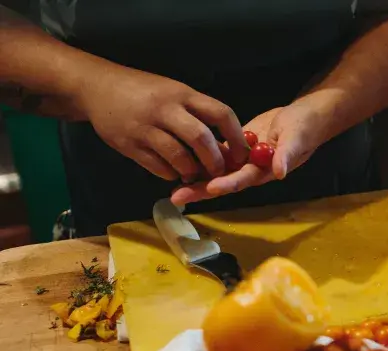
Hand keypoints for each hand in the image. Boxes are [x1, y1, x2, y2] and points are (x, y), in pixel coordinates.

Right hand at [77, 64, 248, 181]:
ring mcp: (145, 127)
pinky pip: (158, 167)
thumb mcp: (174, 93)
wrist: (95, 87)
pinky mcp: (129, 144)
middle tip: (218, 172)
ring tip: (193, 174)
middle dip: (215, 161)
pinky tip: (172, 172)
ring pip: (179, 157)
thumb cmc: (144, 92)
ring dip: (192, 172)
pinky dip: (171, 175)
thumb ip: (198, 116)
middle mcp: (166, 109)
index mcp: (183, 94)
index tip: (241, 154)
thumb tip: (226, 147)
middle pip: (201, 138)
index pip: (221, 113)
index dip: (236, 137)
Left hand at [170, 96, 327, 204]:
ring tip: (173, 186)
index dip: (227, 183)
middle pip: (223, 181)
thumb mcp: (297, 138)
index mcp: (265, 170)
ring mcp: (243, 160)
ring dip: (196, 178)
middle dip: (201, 190)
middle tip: (177, 196)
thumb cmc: (305, 128)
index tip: (210, 187)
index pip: (243, 179)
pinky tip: (181, 160)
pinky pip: (217, 155)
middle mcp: (251, 170)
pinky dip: (201, 159)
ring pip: (216, 171)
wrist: (304, 118)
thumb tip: (280, 172)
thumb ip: (288, 155)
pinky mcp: (237, 147)